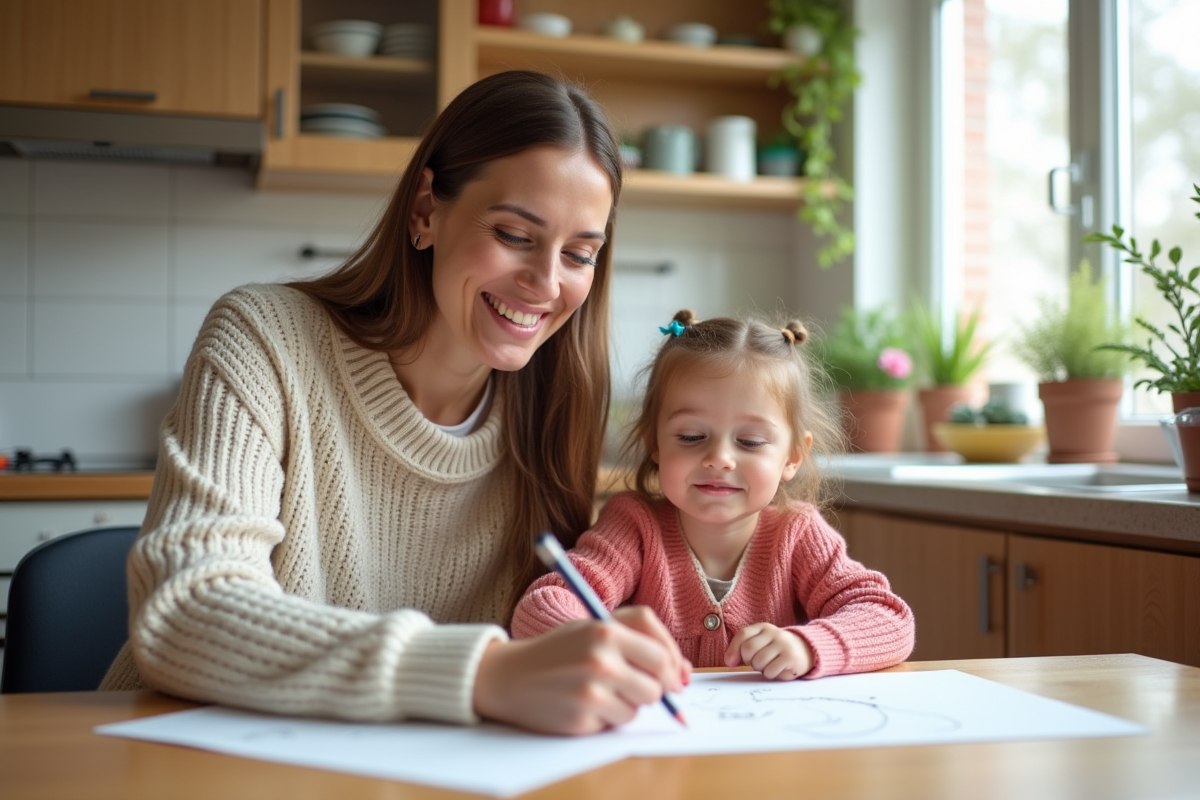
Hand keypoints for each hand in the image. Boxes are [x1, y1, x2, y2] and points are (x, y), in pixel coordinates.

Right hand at [473, 607, 689, 734]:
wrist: (510, 675)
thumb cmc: (559, 650)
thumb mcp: (595, 628)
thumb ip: (639, 639)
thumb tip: (684, 673)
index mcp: (605, 631)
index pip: (661, 654)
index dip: (673, 668)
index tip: (675, 678)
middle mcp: (600, 660)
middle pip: (657, 686)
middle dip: (654, 690)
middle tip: (636, 686)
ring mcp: (591, 692)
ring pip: (638, 709)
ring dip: (628, 705)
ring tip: (600, 691)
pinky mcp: (582, 719)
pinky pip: (615, 724)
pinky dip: (607, 718)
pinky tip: (584, 704)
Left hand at [724, 623, 812, 680]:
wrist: (807, 651)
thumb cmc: (777, 650)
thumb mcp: (760, 643)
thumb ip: (742, 649)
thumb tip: (729, 662)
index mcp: (763, 627)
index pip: (742, 635)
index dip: (733, 650)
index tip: (731, 662)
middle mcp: (773, 632)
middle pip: (748, 649)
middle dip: (749, 661)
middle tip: (758, 663)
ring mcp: (783, 643)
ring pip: (759, 662)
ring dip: (761, 669)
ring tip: (770, 665)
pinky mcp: (790, 657)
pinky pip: (770, 671)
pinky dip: (770, 674)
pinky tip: (778, 669)